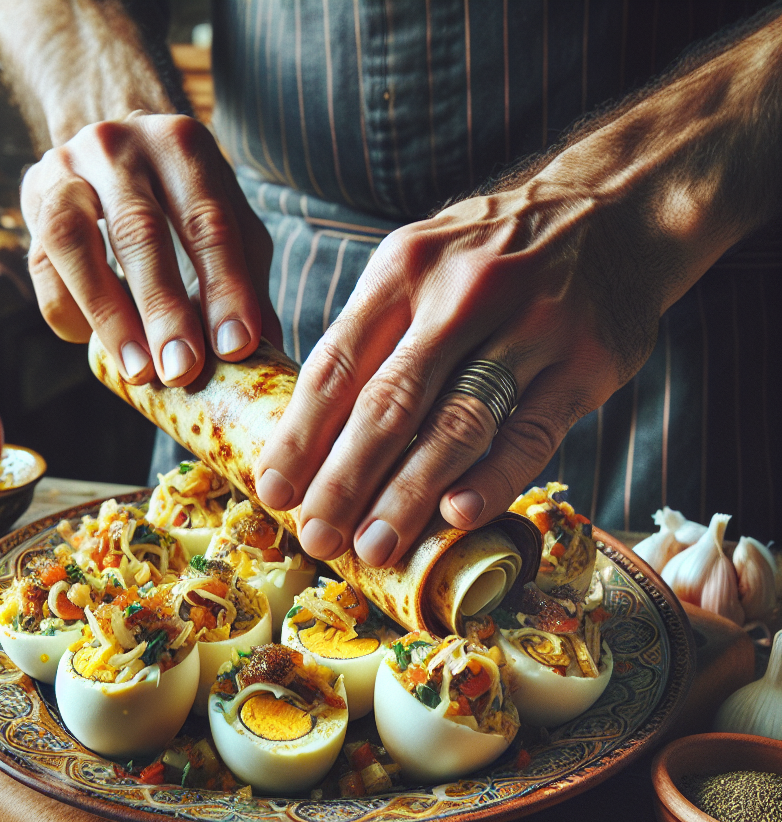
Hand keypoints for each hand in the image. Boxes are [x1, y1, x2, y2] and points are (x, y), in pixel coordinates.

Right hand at [20, 112, 281, 385]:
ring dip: (107, 313)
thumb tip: (266, 356)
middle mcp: (119, 145)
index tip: (236, 348)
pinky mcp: (31, 199)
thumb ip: (245, 281)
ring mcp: (64, 166)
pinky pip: (40, 264)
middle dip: (163, 308)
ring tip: (138, 370)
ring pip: (73, 241)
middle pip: (139, 231)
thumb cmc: (183, 199)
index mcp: (182, 146)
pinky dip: (68, 311)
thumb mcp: (225, 225)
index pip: (208, 221)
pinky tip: (94, 344)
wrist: (116, 149)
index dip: (224, 287)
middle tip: (182, 370)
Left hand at [253, 183, 662, 566]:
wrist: (617, 205)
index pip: (337, 364)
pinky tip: (456, 517)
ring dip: (409, 495)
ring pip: (457, 425)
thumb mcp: (421, 262)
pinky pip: (531, 434)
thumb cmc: (494, 253)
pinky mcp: (586, 362)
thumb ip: (374, 334)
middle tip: (316, 537)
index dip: (300, 435)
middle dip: (344, 479)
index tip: (272, 491)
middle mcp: (462, 293)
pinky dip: (493, 479)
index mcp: (405, 268)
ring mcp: (531, 326)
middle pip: (390, 403)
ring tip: (374, 547)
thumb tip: (315, 435)